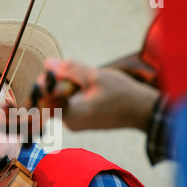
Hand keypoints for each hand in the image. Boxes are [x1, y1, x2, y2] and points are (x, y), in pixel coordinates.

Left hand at [32, 58, 159, 132]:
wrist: (143, 111)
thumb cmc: (122, 94)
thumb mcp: (95, 76)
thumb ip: (69, 69)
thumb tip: (47, 63)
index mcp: (70, 115)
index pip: (43, 100)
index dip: (44, 83)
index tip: (54, 72)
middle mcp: (69, 123)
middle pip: (50, 100)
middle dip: (56, 83)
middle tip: (73, 73)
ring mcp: (75, 124)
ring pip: (60, 100)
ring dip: (67, 87)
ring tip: (87, 81)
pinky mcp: (81, 121)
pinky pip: (69, 104)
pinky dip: (75, 93)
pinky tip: (90, 88)